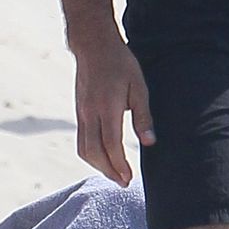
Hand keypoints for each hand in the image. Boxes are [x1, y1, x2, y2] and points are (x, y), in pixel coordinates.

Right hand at [73, 31, 154, 185]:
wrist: (93, 46)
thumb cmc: (120, 63)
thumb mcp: (139, 87)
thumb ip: (143, 117)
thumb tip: (149, 142)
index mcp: (107, 108)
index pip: (111, 145)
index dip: (119, 165)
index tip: (128, 178)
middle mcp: (90, 113)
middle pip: (94, 153)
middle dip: (108, 171)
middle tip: (123, 182)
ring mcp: (81, 113)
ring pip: (84, 149)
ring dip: (98, 165)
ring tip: (113, 173)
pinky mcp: (79, 111)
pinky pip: (81, 140)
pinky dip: (91, 154)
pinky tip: (103, 156)